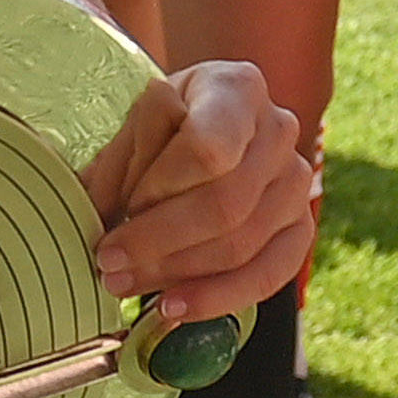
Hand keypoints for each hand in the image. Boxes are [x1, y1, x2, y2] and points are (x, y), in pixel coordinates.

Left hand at [85, 59, 313, 325]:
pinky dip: (218, 297)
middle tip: (108, 265)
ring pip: (242, 244)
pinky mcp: (300, 228)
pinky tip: (175, 308)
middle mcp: (279, 132)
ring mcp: (297, 183)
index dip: (160, 189)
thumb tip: (97, 219)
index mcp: (237, 89)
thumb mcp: (133, 128)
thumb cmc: (165, 125)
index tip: (118, 212)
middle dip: (158, 244)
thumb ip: (115, 168)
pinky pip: (269, 275)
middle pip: (225, 205)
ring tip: (125, 286)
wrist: (210, 127)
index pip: (208, 149)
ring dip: (177, 274)